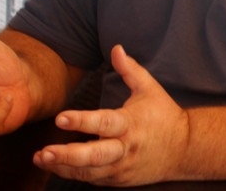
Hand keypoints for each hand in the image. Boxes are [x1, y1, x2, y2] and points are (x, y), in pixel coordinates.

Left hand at [33, 45, 189, 186]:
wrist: (185, 150)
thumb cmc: (164, 116)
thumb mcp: (150, 89)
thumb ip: (130, 70)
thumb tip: (116, 48)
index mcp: (131, 123)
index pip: (104, 122)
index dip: (82, 121)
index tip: (60, 118)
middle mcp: (125, 147)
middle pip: (94, 156)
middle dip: (67, 155)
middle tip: (44, 152)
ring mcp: (122, 167)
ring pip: (90, 171)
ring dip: (63, 167)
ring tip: (40, 158)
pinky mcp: (119, 180)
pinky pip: (93, 179)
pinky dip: (75, 173)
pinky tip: (57, 166)